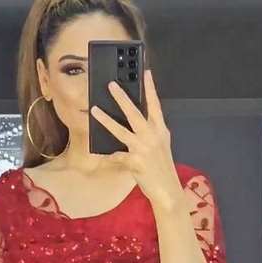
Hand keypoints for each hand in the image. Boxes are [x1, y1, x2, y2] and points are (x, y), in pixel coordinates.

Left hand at [89, 67, 184, 212]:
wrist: (167, 190)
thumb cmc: (162, 168)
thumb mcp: (161, 145)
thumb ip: (151, 132)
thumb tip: (135, 123)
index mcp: (160, 130)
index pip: (155, 105)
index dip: (150, 88)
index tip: (145, 72)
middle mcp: (152, 136)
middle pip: (135, 112)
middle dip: (122, 98)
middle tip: (111, 85)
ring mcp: (143, 148)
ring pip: (121, 130)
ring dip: (106, 120)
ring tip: (94, 110)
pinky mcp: (135, 162)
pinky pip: (117, 156)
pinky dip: (109, 157)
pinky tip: (101, 156)